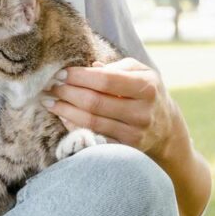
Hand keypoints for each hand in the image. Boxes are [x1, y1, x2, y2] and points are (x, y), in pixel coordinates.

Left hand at [43, 57, 181, 160]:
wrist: (166, 127)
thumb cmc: (145, 91)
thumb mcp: (139, 71)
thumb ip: (115, 66)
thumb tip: (88, 67)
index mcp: (146, 87)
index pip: (106, 80)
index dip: (79, 76)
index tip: (60, 73)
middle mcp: (142, 112)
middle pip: (95, 102)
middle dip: (67, 93)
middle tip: (49, 86)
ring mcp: (134, 134)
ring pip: (91, 122)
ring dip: (65, 110)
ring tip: (48, 101)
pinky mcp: (125, 149)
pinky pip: (93, 137)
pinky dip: (74, 126)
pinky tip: (62, 116)